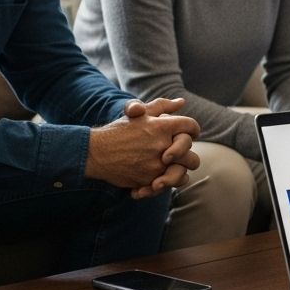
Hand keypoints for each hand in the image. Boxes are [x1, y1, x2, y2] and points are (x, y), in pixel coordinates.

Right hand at [86, 98, 201, 194]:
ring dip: (178, 173)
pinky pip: (166, 186)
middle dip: (188, 156)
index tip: (190, 133)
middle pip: (192, 156)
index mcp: (162, 127)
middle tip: (179, 156)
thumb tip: (181, 103)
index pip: (191, 127)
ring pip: (182, 175)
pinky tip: (156, 179)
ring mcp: (156, 165)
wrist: (96, 152)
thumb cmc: (119, 131)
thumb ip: (163, 106)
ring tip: (170, 169)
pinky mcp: (148, 180)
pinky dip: (163, 184)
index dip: (193, 130)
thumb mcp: (140, 114)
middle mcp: (162, 146)